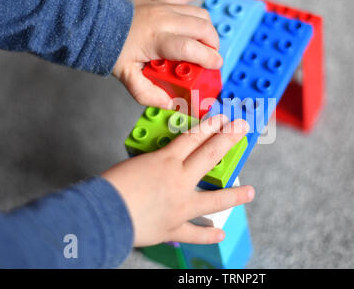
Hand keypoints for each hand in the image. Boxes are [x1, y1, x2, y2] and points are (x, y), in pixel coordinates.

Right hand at [101, 115, 253, 246]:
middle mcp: (178, 180)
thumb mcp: (134, 164)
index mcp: (165, 161)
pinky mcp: (173, 227)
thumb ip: (154, 163)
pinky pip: (195, 233)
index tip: (223, 118)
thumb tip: (164, 165)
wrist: (102, 214)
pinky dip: (208, 235)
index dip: (210, 125)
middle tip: (242, 130)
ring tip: (251, 192)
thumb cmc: (111, 186)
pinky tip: (221, 234)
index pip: (193, 137)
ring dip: (234, 195)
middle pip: (210, 155)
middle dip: (228, 139)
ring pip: (214, 199)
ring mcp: (180, 206)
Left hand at [112, 0, 223, 108]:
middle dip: (212, 46)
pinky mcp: (161, 1)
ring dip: (208, 30)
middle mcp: (164, 20)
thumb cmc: (110, 48)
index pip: (191, 48)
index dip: (208, 58)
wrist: (93, 23)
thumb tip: (170, 103)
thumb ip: (148, 94)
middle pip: (202, 29)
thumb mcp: (127, 77)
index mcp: (156, 40)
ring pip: (199, 14)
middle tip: (208, 59)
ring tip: (205, 43)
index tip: (214, 66)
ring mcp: (164, 8)